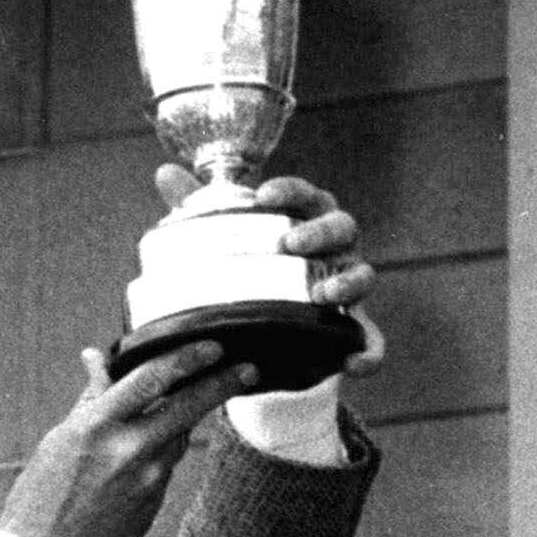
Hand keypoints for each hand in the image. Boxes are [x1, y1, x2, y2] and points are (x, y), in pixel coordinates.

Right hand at [0, 340, 257, 536]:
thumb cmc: (41, 494)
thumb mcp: (61, 437)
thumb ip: (91, 398)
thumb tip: (99, 359)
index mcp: (97, 427)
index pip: (153, 378)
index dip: (188, 358)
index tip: (213, 347)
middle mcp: (129, 451)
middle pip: (188, 407)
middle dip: (222, 383)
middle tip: (247, 369)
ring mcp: (147, 481)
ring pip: (178, 438)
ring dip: (178, 423)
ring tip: (163, 418)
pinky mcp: (154, 504)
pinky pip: (165, 468)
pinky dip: (158, 455)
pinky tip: (135, 462)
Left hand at [156, 164, 384, 377]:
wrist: (268, 327)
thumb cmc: (253, 267)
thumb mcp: (224, 239)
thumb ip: (199, 205)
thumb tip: (165, 172)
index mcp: (308, 219)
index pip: (306, 195)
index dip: (289, 191)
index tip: (263, 195)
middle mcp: (335, 248)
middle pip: (343, 226)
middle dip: (320, 232)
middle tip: (291, 243)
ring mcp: (348, 286)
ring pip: (364, 274)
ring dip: (348, 281)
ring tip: (322, 294)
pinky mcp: (353, 329)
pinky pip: (372, 341)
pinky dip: (369, 352)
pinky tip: (352, 364)